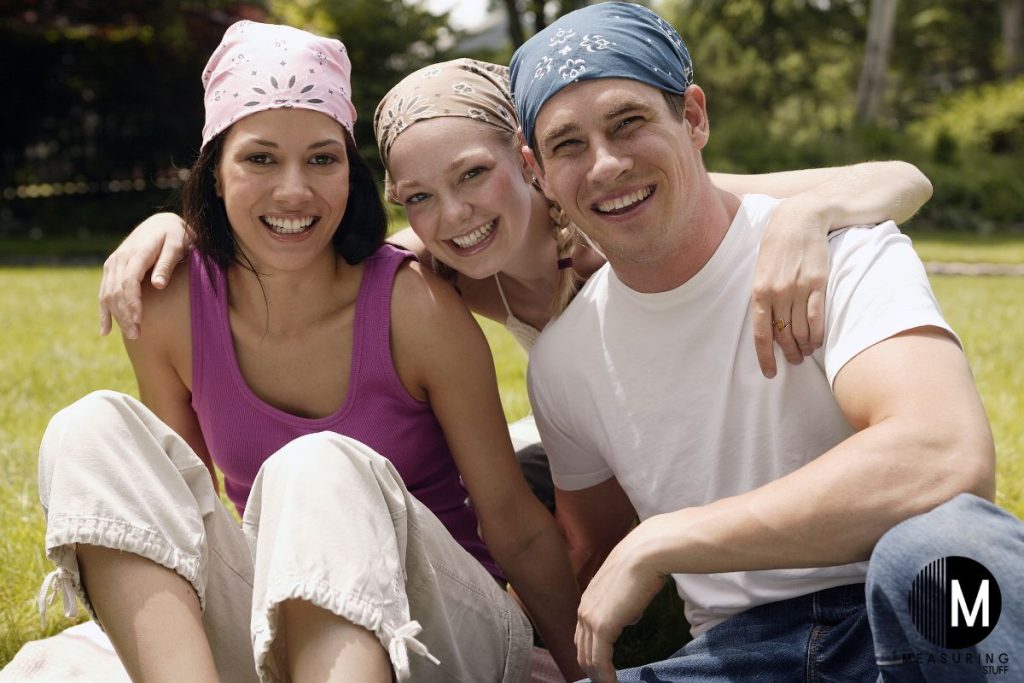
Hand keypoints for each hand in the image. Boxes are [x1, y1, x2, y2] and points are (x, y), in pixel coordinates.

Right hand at [99, 213, 188, 337]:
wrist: (161, 223)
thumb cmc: (175, 234)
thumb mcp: (177, 244)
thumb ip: (167, 264)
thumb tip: (158, 285)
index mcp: (136, 253)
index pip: (129, 282)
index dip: (132, 303)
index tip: (139, 320)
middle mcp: (120, 258)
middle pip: (116, 291)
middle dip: (125, 314)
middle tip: (138, 335)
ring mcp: (113, 263)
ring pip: (108, 294)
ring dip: (117, 316)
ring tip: (132, 334)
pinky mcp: (112, 269)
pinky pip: (104, 292)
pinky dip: (104, 311)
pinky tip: (106, 330)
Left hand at [574, 524, 665, 681]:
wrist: (647, 552)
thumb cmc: (644, 563)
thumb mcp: (627, 584)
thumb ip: (622, 600)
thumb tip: (628, 615)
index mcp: (589, 598)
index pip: (583, 633)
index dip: (590, 652)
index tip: (600, 667)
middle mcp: (584, 609)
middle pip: (582, 648)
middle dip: (591, 669)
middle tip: (604, 682)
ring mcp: (590, 618)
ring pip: (588, 657)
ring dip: (598, 675)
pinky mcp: (602, 627)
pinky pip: (600, 660)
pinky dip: (605, 676)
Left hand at [751, 198, 828, 377]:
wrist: (801, 219)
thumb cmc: (778, 245)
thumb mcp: (761, 268)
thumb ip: (763, 294)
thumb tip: (766, 321)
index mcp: (759, 291)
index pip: (761, 333)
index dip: (765, 357)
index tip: (770, 373)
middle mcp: (777, 293)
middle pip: (783, 336)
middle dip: (788, 354)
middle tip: (793, 362)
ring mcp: (798, 289)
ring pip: (801, 331)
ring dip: (804, 347)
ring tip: (806, 353)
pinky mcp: (817, 284)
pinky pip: (817, 320)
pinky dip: (817, 336)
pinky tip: (817, 342)